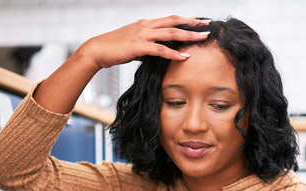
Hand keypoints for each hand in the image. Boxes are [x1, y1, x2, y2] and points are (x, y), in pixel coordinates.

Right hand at [77, 15, 210, 69]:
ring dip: (188, 35)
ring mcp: (142, 35)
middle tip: (208, 25)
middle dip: (192, 23)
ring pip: (170, 33)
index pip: (169, 19)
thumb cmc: (115, 49)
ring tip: (202, 38)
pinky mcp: (139, 46)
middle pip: (174, 22)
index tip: (199, 21)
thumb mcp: (134, 46)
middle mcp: (146, 26)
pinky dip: (173, 53)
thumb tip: (157, 54)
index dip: (185, 19)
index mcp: (145, 24)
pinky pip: (160, 50)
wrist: (97, 50)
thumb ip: (147, 48)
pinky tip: (184, 56)